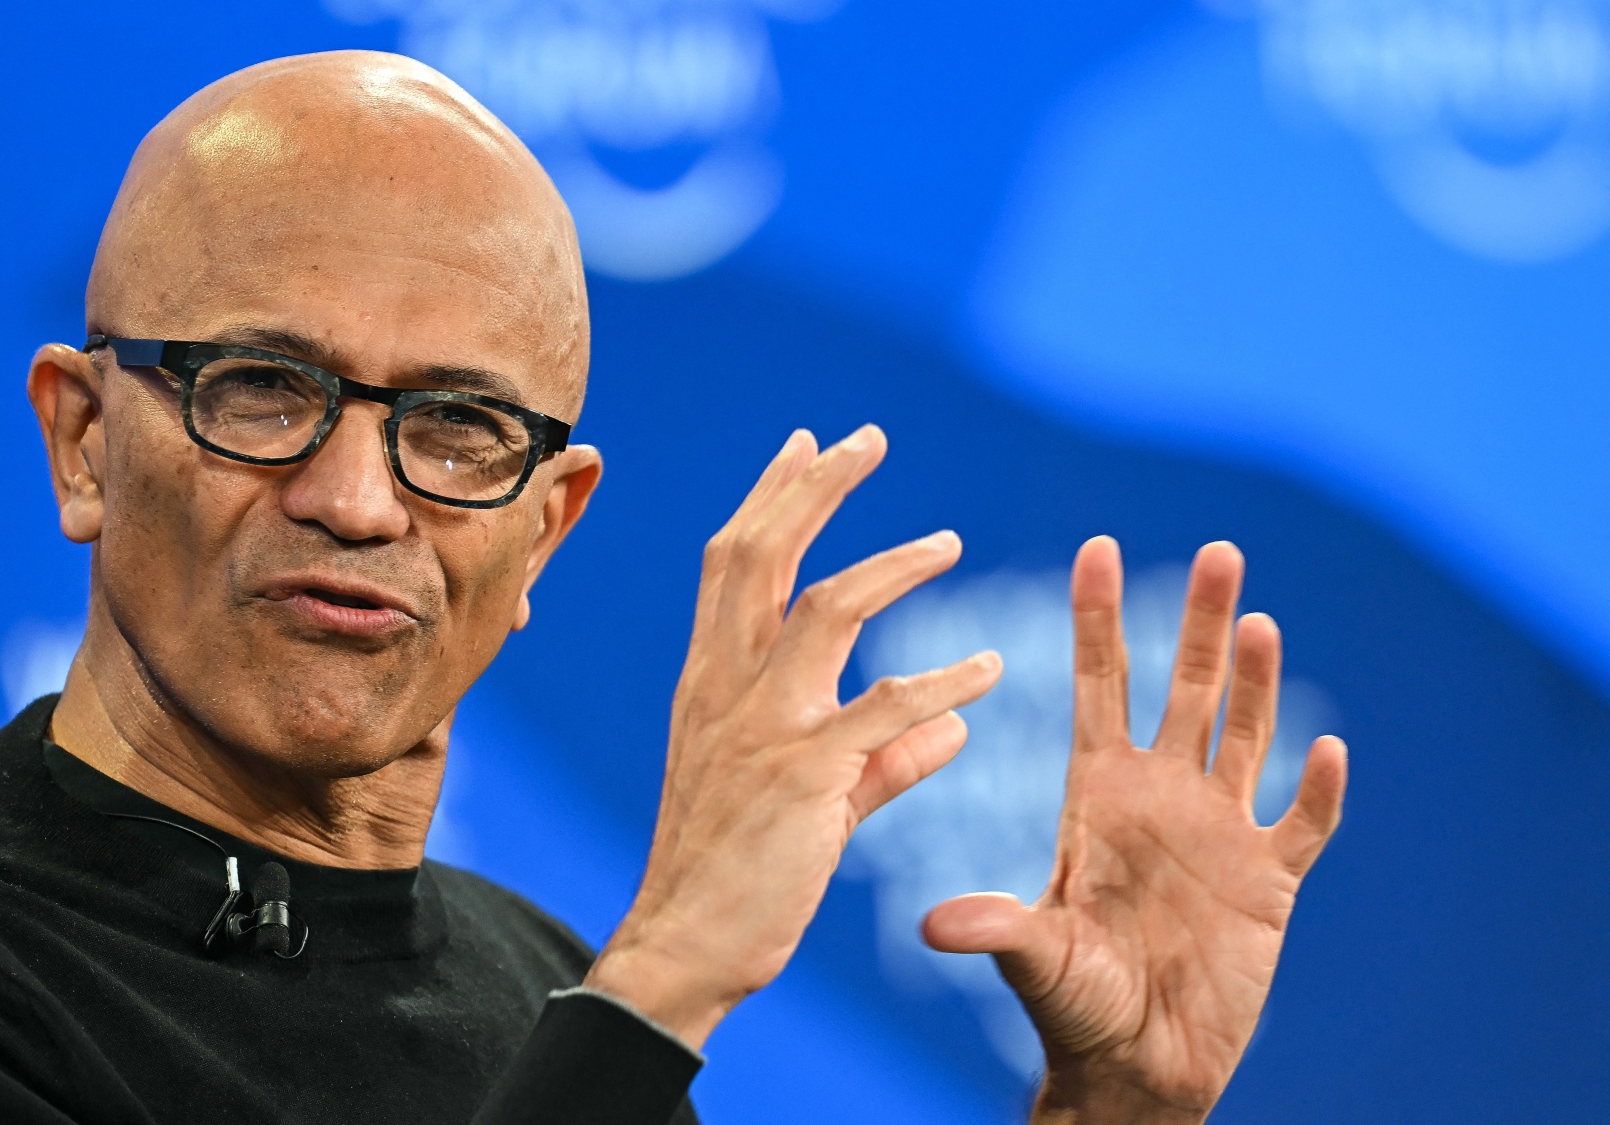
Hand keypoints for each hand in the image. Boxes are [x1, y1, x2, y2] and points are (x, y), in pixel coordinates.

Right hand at [585, 426, 1002, 1047]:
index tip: (805, 441)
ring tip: (952, 544)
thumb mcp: (809, 799)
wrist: (684, 946)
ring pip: (824, 608)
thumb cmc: (735, 874)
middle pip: (762, 555)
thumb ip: (882, 756)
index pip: (731, 563)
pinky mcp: (803, 775)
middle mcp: (722, 688)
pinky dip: (943, 683)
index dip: (769, 497)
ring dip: (894, 567)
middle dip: (815, 487)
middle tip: (867, 437)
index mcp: (706, 682)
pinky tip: (991, 673)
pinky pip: (884, 709)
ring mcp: (759, 727)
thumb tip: (953, 723)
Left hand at [923, 537, 1347, 1123]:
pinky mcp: (1268, 882)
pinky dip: (1315, 789)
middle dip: (1200, 621)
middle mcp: (1161, 798)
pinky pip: (1301, 823)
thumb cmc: (1072, 1008)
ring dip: (1258, 681)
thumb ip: (997, 930)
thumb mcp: (1032, 960)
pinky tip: (1326, 745)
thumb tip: (935, 924)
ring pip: (1246, 735)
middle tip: (1217, 550)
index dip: (1099, 620)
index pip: (1100, 687)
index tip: (1097, 547)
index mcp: (1098, 796)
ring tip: (1261, 619)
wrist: (1137, 1065)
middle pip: (1186, 690)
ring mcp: (1218, 834)